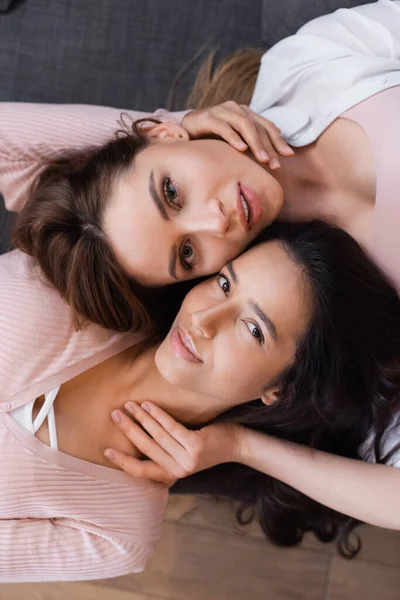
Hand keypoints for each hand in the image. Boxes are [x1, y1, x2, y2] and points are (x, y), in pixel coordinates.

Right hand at [105, 401, 240, 484]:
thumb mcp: (184, 456)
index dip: (123, 462)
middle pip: (146, 448)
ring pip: (156, 435)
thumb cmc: (208, 447)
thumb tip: (139, 439)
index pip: (141, 471)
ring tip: (129, 405)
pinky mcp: (195, 446)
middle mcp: (178, 470)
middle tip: (115, 415)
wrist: (236, 446)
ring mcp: (186, 459)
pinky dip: (157, 414)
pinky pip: (170, 427)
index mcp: (172, 475)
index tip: (107, 452)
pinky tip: (147, 404)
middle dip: (128, 430)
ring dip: (140, 418)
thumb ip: (166, 454)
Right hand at [182, 101, 293, 168]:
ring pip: (244, 125)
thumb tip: (271, 154)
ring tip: (262, 159)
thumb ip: (250, 144)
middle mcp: (235, 108)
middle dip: (269, 146)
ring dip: (255, 143)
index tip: (288, 155)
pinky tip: (241, 149)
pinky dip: (233, 137)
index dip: (278, 140)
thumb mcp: (234, 142)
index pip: (266, 126)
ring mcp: (221, 111)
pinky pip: (223, 126)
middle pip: (258, 126)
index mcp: (245, 113)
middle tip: (276, 164)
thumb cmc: (211, 139)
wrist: (182, 131)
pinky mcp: (207, 117)